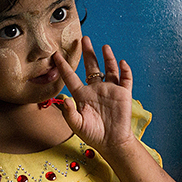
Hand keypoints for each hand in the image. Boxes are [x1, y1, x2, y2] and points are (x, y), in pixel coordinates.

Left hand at [54, 36, 134, 153]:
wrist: (111, 142)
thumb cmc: (93, 134)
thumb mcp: (77, 125)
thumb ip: (68, 113)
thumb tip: (63, 99)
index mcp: (82, 95)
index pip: (71, 77)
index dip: (63, 66)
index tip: (55, 54)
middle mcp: (95, 89)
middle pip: (91, 67)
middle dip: (88, 53)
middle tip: (84, 39)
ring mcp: (110, 90)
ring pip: (109, 69)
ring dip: (107, 58)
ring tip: (104, 46)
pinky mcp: (123, 94)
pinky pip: (125, 79)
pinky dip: (124, 70)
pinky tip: (120, 63)